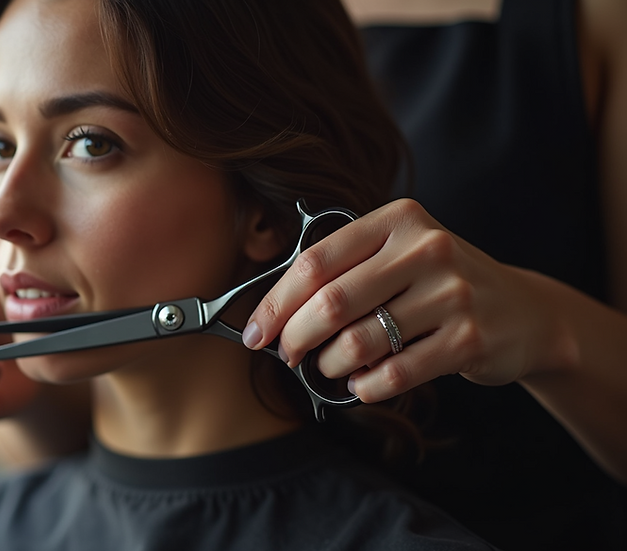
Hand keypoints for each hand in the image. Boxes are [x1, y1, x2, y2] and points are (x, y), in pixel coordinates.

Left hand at [243, 199, 568, 402]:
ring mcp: (452, 294)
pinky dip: (365, 386)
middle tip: (286, 355)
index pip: (315, 261)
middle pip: (331, 302)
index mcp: (399, 219)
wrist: (524, 312)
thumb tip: (272, 312)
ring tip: (330, 366)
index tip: (255, 332)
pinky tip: (361, 383)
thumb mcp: (399, 253)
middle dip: (295, 337)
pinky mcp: (469, 339)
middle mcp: (428, 249)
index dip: (276, 303)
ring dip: (330, 364)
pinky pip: (393, 373)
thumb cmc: (440, 283)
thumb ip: (345, 267)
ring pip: (359, 342)